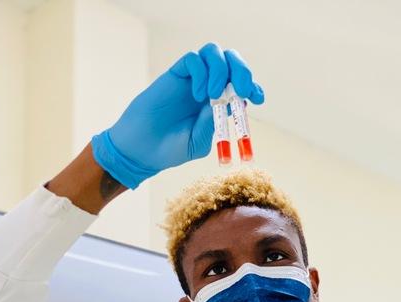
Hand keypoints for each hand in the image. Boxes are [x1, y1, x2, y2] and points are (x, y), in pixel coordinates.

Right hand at [91, 42, 263, 188]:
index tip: (258, 98)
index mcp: (220, 104)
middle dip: (242, 71)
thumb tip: (227, 102)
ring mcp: (192, 79)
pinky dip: (201, 72)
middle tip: (241, 90)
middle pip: (232, 62)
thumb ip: (212, 123)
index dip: (253, 86)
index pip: (243, 85)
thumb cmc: (171, 149)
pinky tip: (197, 94)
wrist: (142, 149)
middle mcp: (209, 87)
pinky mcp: (175, 73)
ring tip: (214, 94)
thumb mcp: (199, 142)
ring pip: (214, 53)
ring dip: (221, 70)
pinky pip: (193, 59)